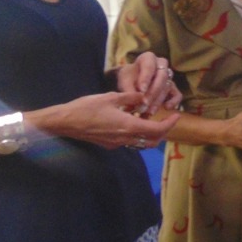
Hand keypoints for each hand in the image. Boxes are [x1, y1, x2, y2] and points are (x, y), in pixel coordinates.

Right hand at [38, 91, 180, 148]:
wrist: (65, 122)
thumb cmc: (86, 107)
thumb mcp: (111, 97)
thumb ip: (131, 98)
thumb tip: (144, 96)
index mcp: (128, 126)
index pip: (156, 130)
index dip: (169, 124)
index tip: (176, 116)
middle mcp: (125, 138)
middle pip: (152, 140)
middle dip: (162, 131)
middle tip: (167, 119)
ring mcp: (116, 144)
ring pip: (141, 143)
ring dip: (149, 134)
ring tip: (151, 119)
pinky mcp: (109, 144)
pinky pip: (129, 142)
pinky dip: (137, 134)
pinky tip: (133, 122)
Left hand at [117, 52, 181, 116]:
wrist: (132, 81)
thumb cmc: (128, 78)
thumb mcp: (124, 81)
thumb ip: (129, 90)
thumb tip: (136, 102)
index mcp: (148, 58)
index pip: (149, 66)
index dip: (146, 78)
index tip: (141, 90)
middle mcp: (161, 64)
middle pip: (161, 77)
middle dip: (153, 92)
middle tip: (145, 104)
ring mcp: (169, 76)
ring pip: (167, 87)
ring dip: (158, 100)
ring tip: (149, 111)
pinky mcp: (173, 88)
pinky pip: (177, 94)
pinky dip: (174, 101)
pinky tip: (166, 108)